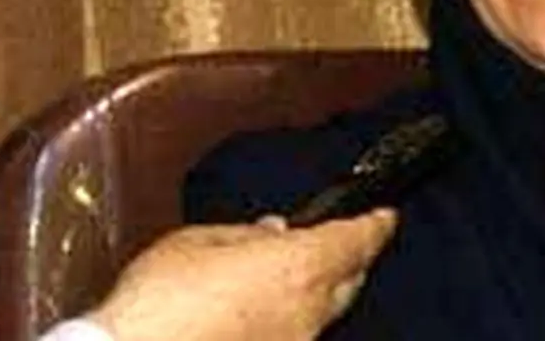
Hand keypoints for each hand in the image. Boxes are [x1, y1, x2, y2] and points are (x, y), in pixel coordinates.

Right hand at [86, 209, 396, 340]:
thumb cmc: (159, 303)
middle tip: (331, 242)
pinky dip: (286, 320)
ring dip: (310, 292)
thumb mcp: (197, 242)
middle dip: (346, 259)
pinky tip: (254, 313)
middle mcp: (308, 313)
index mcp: (298, 267)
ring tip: (276, 277)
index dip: (376, 225)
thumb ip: (245, 234)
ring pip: (321, 313)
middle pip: (348, 281)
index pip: (357, 241)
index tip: (385, 216)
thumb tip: (273, 231)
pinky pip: (295, 336)